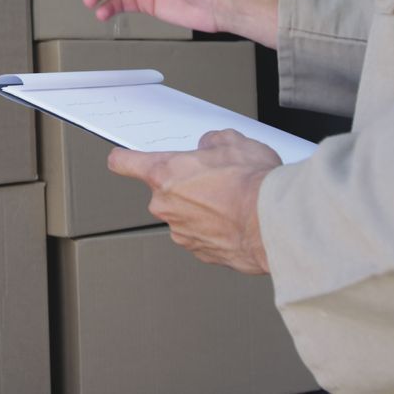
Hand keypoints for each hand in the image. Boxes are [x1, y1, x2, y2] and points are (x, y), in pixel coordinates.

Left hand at [107, 129, 281, 273]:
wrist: (272, 223)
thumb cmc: (251, 184)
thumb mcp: (234, 142)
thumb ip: (213, 142)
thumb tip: (210, 147)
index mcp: (164, 173)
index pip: (125, 162)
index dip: (125, 159)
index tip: (122, 159)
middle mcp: (165, 205)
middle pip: (165, 190)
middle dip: (185, 184)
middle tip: (215, 178)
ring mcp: (181, 232)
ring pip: (185, 214)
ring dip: (203, 209)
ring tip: (233, 201)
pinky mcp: (199, 252)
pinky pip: (202, 235)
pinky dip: (216, 229)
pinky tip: (238, 220)